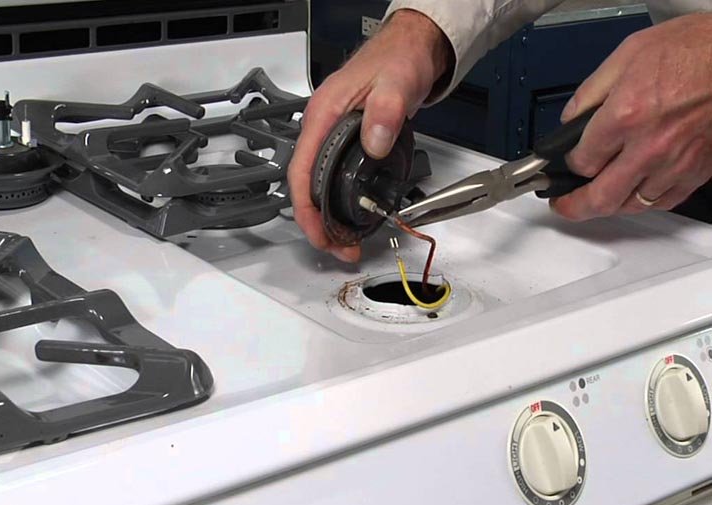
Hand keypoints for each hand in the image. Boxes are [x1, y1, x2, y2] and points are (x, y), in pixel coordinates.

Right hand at [288, 9, 451, 261]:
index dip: (305, 209)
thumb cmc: (398, 60)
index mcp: (323, 115)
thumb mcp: (396, 83)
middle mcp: (321, 127)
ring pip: (317, 186)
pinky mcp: (345, 142)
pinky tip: (349, 217)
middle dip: (317, 224)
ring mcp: (331, 136)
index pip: (301, 170)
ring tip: (346, 243)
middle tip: (340, 248)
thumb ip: (386, 112)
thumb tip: (373, 144)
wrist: (410, 49)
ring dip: (327, 218)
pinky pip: (331, 178)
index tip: (319, 234)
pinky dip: (336, 204)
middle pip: (305, 186)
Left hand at [552, 14, 711, 220]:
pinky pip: (664, 201)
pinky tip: (634, 192)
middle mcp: (650, 146)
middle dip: (575, 206)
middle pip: (602, 198)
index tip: (568, 161)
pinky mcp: (700, 170)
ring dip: (611, 204)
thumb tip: (570, 120)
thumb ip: (590, 93)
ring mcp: (677, 163)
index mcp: (627, 115)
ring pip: (632, 204)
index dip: (569, 164)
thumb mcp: (627, 55)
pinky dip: (645, 201)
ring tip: (598, 197)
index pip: (582, 162)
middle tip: (564, 205)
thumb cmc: (692, 48)